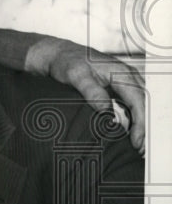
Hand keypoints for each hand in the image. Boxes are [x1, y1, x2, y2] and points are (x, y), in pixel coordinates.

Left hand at [26, 36, 145, 151]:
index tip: (136, 141)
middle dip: (143, 127)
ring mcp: (124, 81)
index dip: (140, 123)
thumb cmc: (67, 62)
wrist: (59, 54)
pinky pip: (131, 104)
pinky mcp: (118, 87)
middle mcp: (127, 76)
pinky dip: (132, 118)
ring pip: (139, 105)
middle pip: (143, 104)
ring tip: (135, 144)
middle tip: (138, 148)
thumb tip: (107, 112)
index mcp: (121, 73)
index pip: (138, 101)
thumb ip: (92, 92)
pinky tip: (127, 132)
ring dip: (139, 124)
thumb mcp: (76, 76)